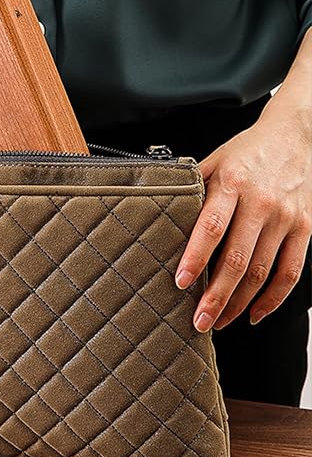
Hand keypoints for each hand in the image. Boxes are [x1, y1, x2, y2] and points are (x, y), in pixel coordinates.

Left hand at [174, 97, 311, 331]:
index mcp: (232, 184)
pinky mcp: (305, 229)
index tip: (180, 283)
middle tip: (199, 321)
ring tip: (219, 321)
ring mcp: (286, 218)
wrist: (296, 135)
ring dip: (239, 303)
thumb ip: (191, 190)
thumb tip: (158, 217)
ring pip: (262, 271)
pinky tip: (254, 313)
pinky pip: (291, 271)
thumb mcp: (213, 161)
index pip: (211, 227)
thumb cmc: (246, 152)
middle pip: (238, 259)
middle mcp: (261, 203)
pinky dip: (273, 298)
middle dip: (216, 296)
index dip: (196, 258)